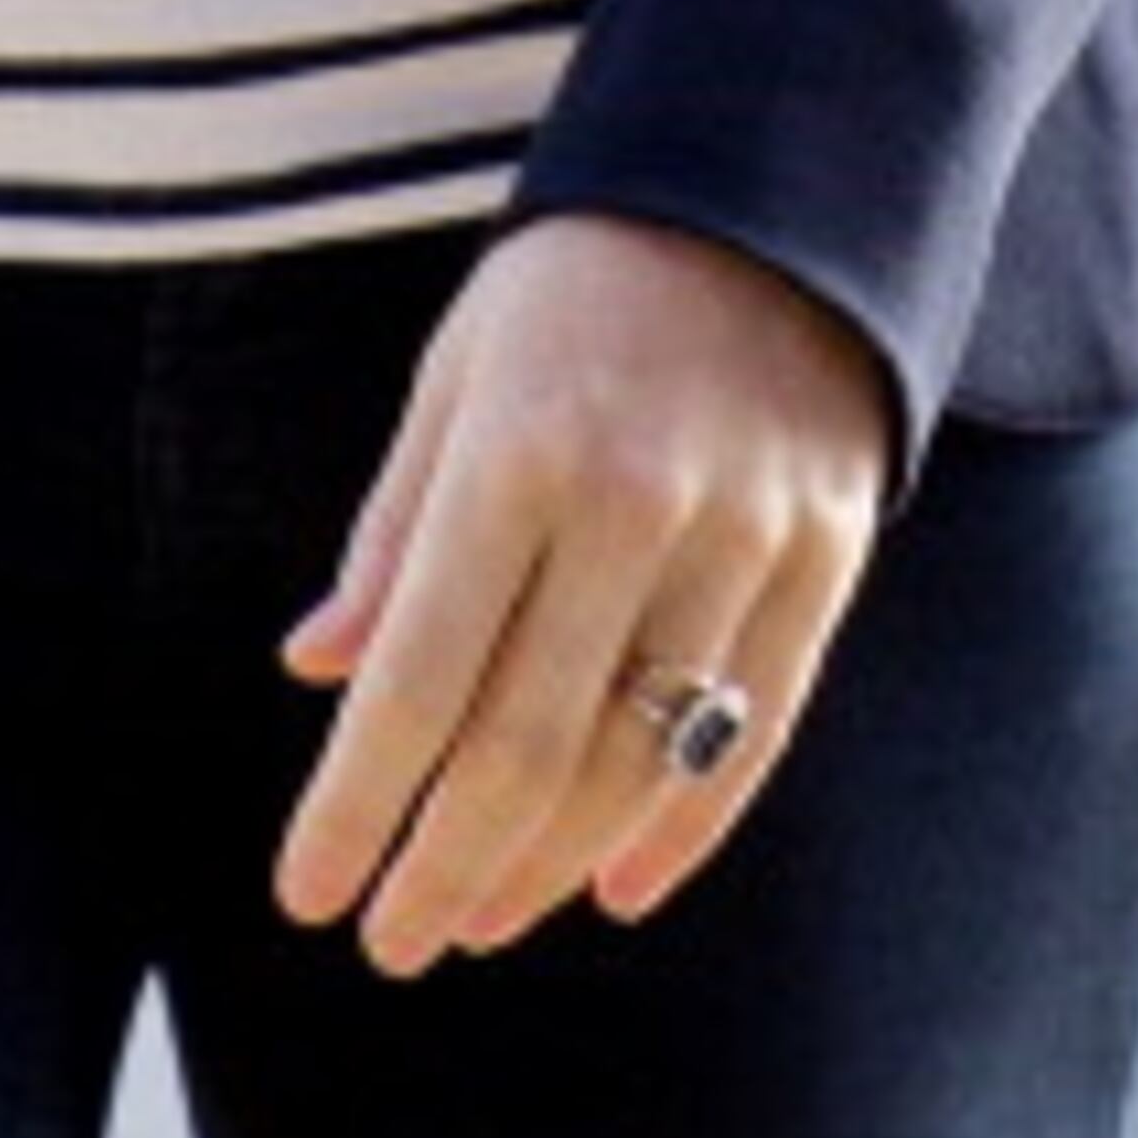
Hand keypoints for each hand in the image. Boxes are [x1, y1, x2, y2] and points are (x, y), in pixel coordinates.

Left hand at [273, 215, 886, 971]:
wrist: (767, 194)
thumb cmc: (573, 290)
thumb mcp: (458, 376)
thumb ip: (396, 529)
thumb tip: (317, 667)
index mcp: (516, 450)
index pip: (419, 674)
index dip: (359, 801)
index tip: (309, 894)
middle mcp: (632, 502)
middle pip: (526, 742)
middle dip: (447, 862)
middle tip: (395, 943)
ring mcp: (744, 537)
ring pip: (638, 756)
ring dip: (550, 861)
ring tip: (480, 918)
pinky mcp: (827, 558)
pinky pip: (755, 732)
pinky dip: (683, 827)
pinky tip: (618, 889)